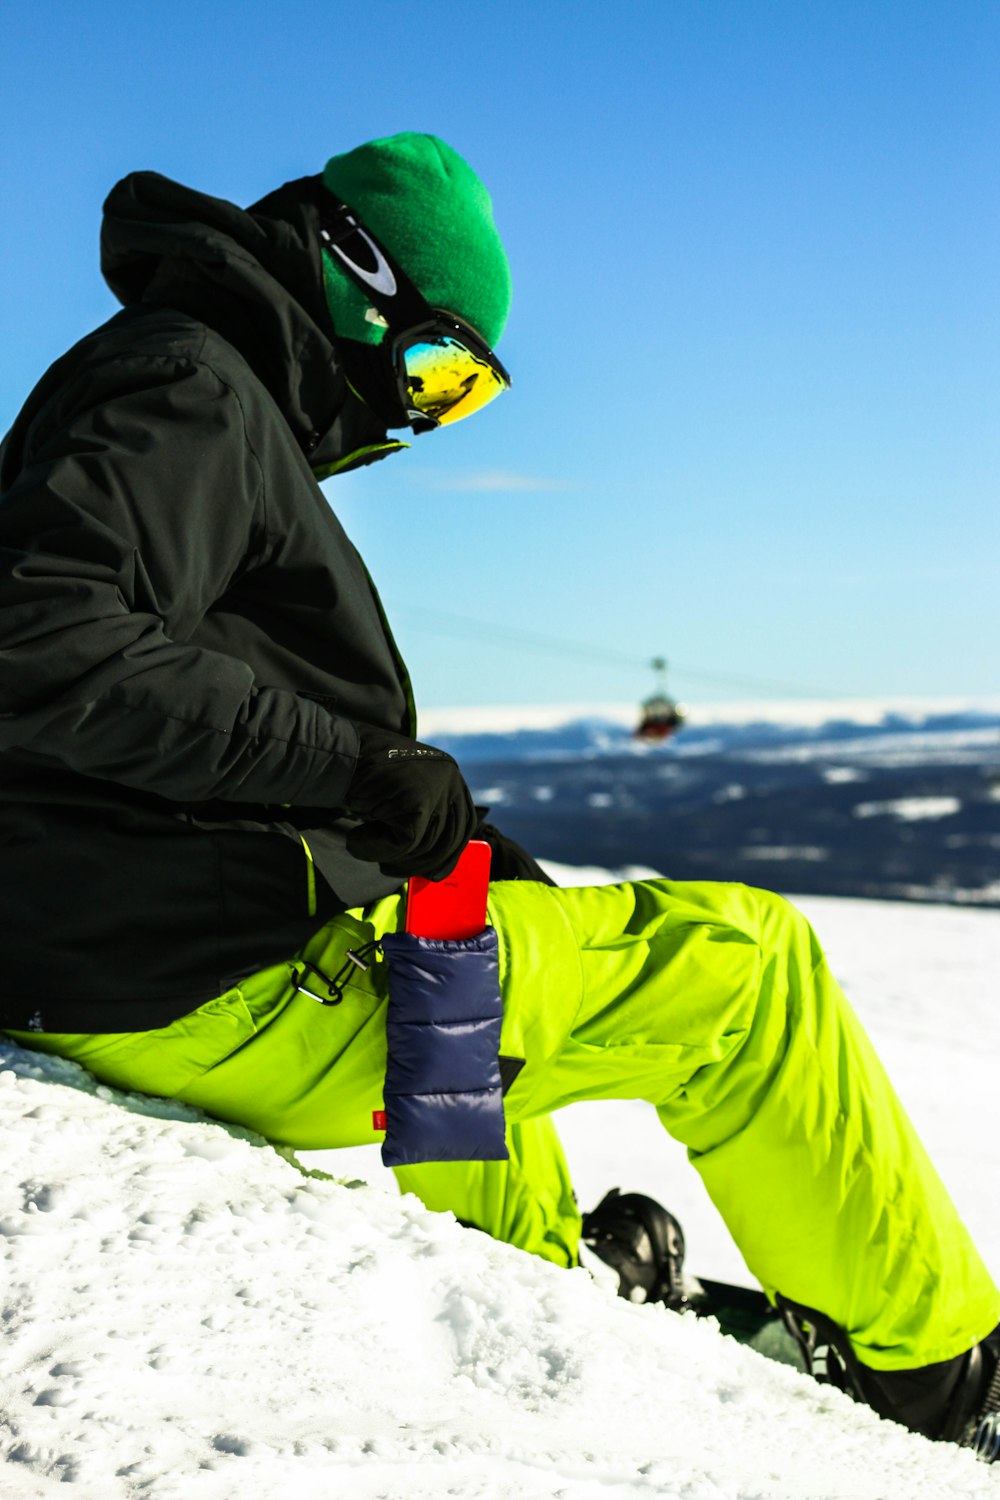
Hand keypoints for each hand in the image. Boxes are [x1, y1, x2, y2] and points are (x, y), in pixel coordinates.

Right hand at [344, 723, 477, 878]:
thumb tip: (435, 864)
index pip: (465, 824)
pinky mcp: (417, 801)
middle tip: (390, 868)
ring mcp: (436, 788)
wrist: (333, 756)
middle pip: (450, 839)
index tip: (433, 873)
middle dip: (421, 863)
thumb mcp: (402, 793)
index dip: (450, 853)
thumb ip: (423, 816)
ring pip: (425, 845)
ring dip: (392, 855)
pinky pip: (406, 844)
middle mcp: (450, 778)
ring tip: (363, 843)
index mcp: (450, 774)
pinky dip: (377, 849)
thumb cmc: (362, 779)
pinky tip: (357, 840)